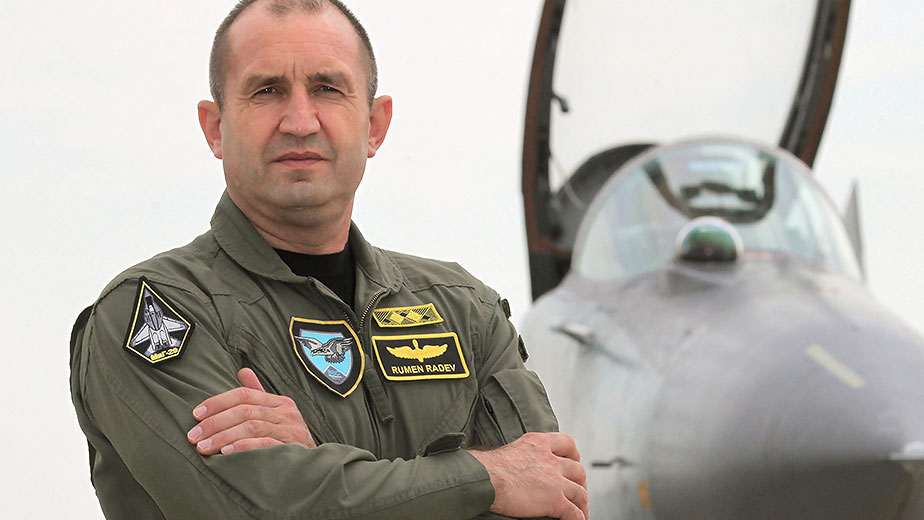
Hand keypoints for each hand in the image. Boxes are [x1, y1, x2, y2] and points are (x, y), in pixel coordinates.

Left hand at [186, 368, 316, 454]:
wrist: (314, 465)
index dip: (218, 402)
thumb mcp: (275, 414)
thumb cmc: (288, 439)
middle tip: (193, 436)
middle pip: (245, 410)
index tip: (195, 414)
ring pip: (251, 427)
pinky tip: (226, 453)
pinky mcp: (291, 449)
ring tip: (203, 447)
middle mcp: (286, 413)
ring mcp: (290, 430)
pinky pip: (264, 444)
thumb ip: (258, 394)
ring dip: (223, 436)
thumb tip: (242, 370)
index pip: (244, 395)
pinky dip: (243, 447)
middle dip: (215, 422)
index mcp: (279, 402)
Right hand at [469, 432, 587, 519]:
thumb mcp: (509, 450)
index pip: (567, 443)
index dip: (574, 455)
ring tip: (580, 512)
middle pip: (578, 470)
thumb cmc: (486, 467)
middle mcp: (550, 460)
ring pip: (580, 493)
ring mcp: (555, 480)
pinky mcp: (554, 500)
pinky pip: (574, 513)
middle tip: (578, 491)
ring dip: (582, 504)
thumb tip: (511, 465)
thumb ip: (520, 454)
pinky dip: (578, 519)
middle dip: (580, 482)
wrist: (485, 478)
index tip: (574, 462)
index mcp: (538, 443)